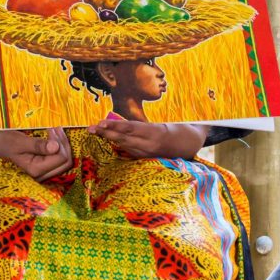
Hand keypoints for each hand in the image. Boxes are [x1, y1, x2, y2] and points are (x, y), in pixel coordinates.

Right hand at [0, 127, 73, 181]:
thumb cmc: (6, 142)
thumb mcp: (20, 141)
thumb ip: (38, 145)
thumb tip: (56, 147)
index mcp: (36, 169)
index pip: (61, 158)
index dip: (60, 143)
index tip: (52, 129)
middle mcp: (41, 174)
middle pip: (66, 162)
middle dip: (64, 144)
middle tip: (56, 129)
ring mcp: (44, 172)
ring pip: (65, 161)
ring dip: (63, 145)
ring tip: (55, 130)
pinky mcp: (45, 167)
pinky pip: (59, 160)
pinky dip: (60, 148)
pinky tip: (54, 137)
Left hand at [87, 120, 206, 159]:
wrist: (189, 144)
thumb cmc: (175, 128)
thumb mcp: (161, 123)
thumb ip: (141, 125)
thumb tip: (119, 123)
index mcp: (155, 133)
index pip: (130, 129)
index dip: (115, 126)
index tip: (101, 123)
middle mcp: (150, 145)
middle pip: (124, 138)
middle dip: (106, 133)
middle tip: (91, 128)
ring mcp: (147, 152)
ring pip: (124, 144)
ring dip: (109, 138)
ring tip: (95, 131)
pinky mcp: (145, 156)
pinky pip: (129, 149)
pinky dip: (117, 143)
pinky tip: (107, 138)